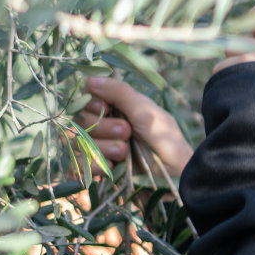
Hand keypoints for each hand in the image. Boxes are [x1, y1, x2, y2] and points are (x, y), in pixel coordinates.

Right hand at [77, 76, 194, 177]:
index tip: (107, 108)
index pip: (88, 98)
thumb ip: (119, 93)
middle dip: (104, 127)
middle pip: (81, 120)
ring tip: (125, 151)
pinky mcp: (100, 168)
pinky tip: (114, 166)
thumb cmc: (166, 140)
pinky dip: (97, 165)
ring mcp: (102, 147)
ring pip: (80, 142)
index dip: (92, 103)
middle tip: (127, 132)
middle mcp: (107, 124)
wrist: (175, 176)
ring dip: (103, 147)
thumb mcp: (146, 111)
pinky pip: (81, 164)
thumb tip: (90, 79)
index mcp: (119, 107)